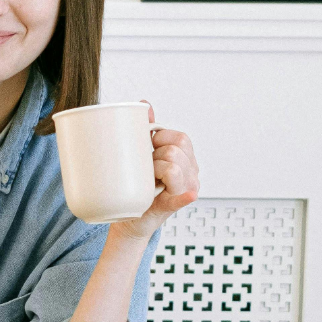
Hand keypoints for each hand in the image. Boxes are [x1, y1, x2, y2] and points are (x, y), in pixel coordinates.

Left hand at [110, 100, 199, 241]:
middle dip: (156, 154)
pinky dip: (185, 195)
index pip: (180, 138)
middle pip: (176, 150)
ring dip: (155, 170)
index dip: (160, 139)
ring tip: (148, 179)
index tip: (148, 148)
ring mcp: (186, 189)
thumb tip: (144, 103)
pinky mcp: (174, 205)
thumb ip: (147, 130)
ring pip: (174, 167)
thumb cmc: (139, 185)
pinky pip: (184, 197)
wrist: (129, 218)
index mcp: (186, 158)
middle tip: (146, 167)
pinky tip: (189, 194)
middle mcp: (191, 172)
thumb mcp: (144, 155)